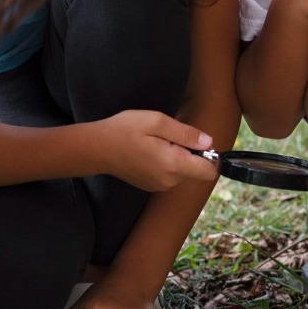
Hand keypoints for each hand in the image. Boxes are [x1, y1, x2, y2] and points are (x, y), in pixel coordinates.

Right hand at [93, 109, 218, 190]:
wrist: (97, 148)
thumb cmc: (125, 130)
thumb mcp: (157, 122)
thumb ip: (185, 133)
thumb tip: (208, 142)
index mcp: (173, 165)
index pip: (208, 171)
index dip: (210, 156)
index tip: (198, 142)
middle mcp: (169, 181)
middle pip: (196, 170)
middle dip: (189, 153)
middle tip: (167, 137)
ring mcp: (159, 186)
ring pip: (183, 172)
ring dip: (177, 157)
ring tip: (155, 144)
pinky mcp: (152, 186)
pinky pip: (170, 175)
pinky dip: (166, 163)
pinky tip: (149, 152)